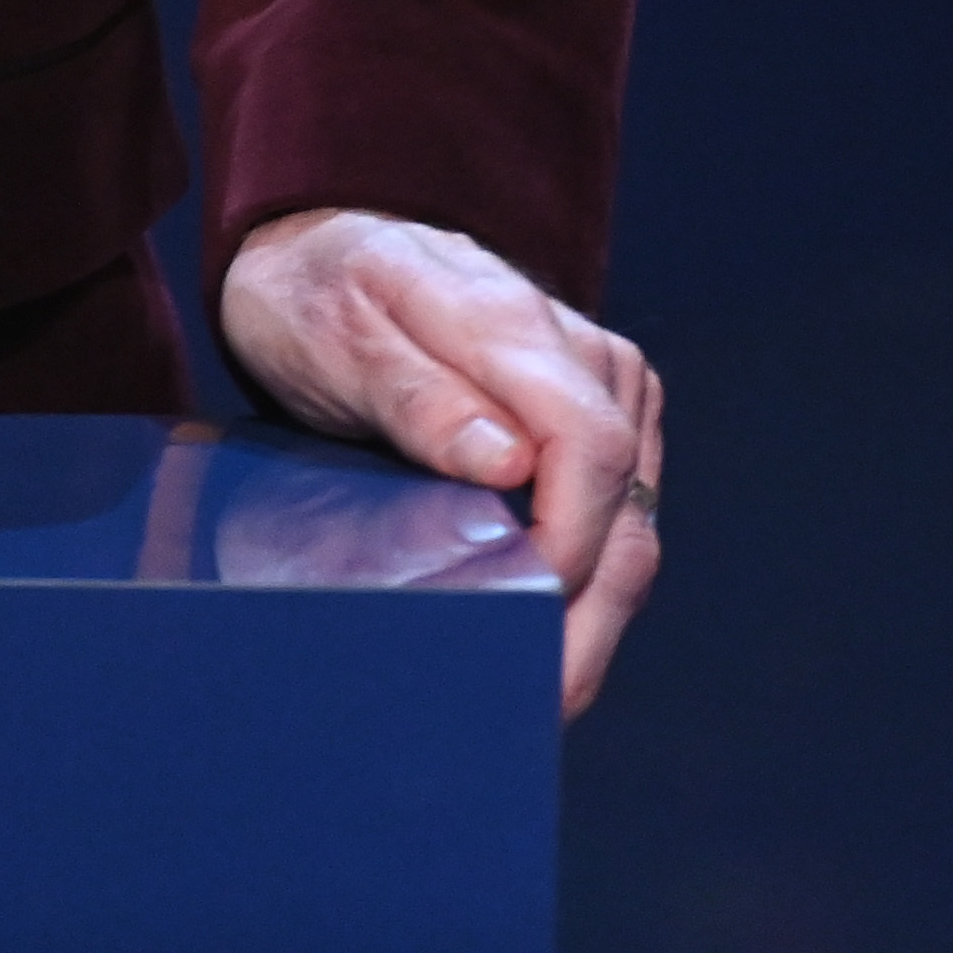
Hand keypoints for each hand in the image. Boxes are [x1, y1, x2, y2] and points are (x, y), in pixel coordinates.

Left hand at [219, 207, 662, 715]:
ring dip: (595, 617)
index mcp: (514, 324)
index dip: (568, 545)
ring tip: (541, 697)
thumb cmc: (319, 295)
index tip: (521, 619)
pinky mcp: (601, 417)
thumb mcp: (336, 338)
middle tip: (539, 707)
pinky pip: (617, 515)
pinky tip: (545, 642)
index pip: (589, 445)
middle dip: (590, 621)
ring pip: (632, 524)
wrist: (328, 244)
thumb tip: (511, 464)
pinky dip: (587, 585)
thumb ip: (418, 397)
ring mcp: (603, 386)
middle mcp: (584, 353)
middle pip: (625, 505)